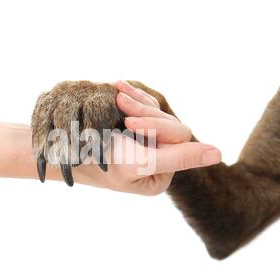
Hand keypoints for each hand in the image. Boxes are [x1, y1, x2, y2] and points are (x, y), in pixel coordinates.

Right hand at [72, 80, 221, 194]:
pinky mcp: (130, 131)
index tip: (129, 122)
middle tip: (118, 99)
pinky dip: (132, 96)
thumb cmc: (99, 161)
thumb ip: (180, 157)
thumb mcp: (141, 162)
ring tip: (116, 91)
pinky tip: (119, 86)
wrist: (61, 152)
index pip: (178, 137)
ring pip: (154, 111)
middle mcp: (157, 159)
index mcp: (161, 174)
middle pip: (168, 122)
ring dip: (136, 99)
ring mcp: (143, 144)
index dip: (156, 124)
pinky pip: (142, 107)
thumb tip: (218, 154)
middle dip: (144, 109)